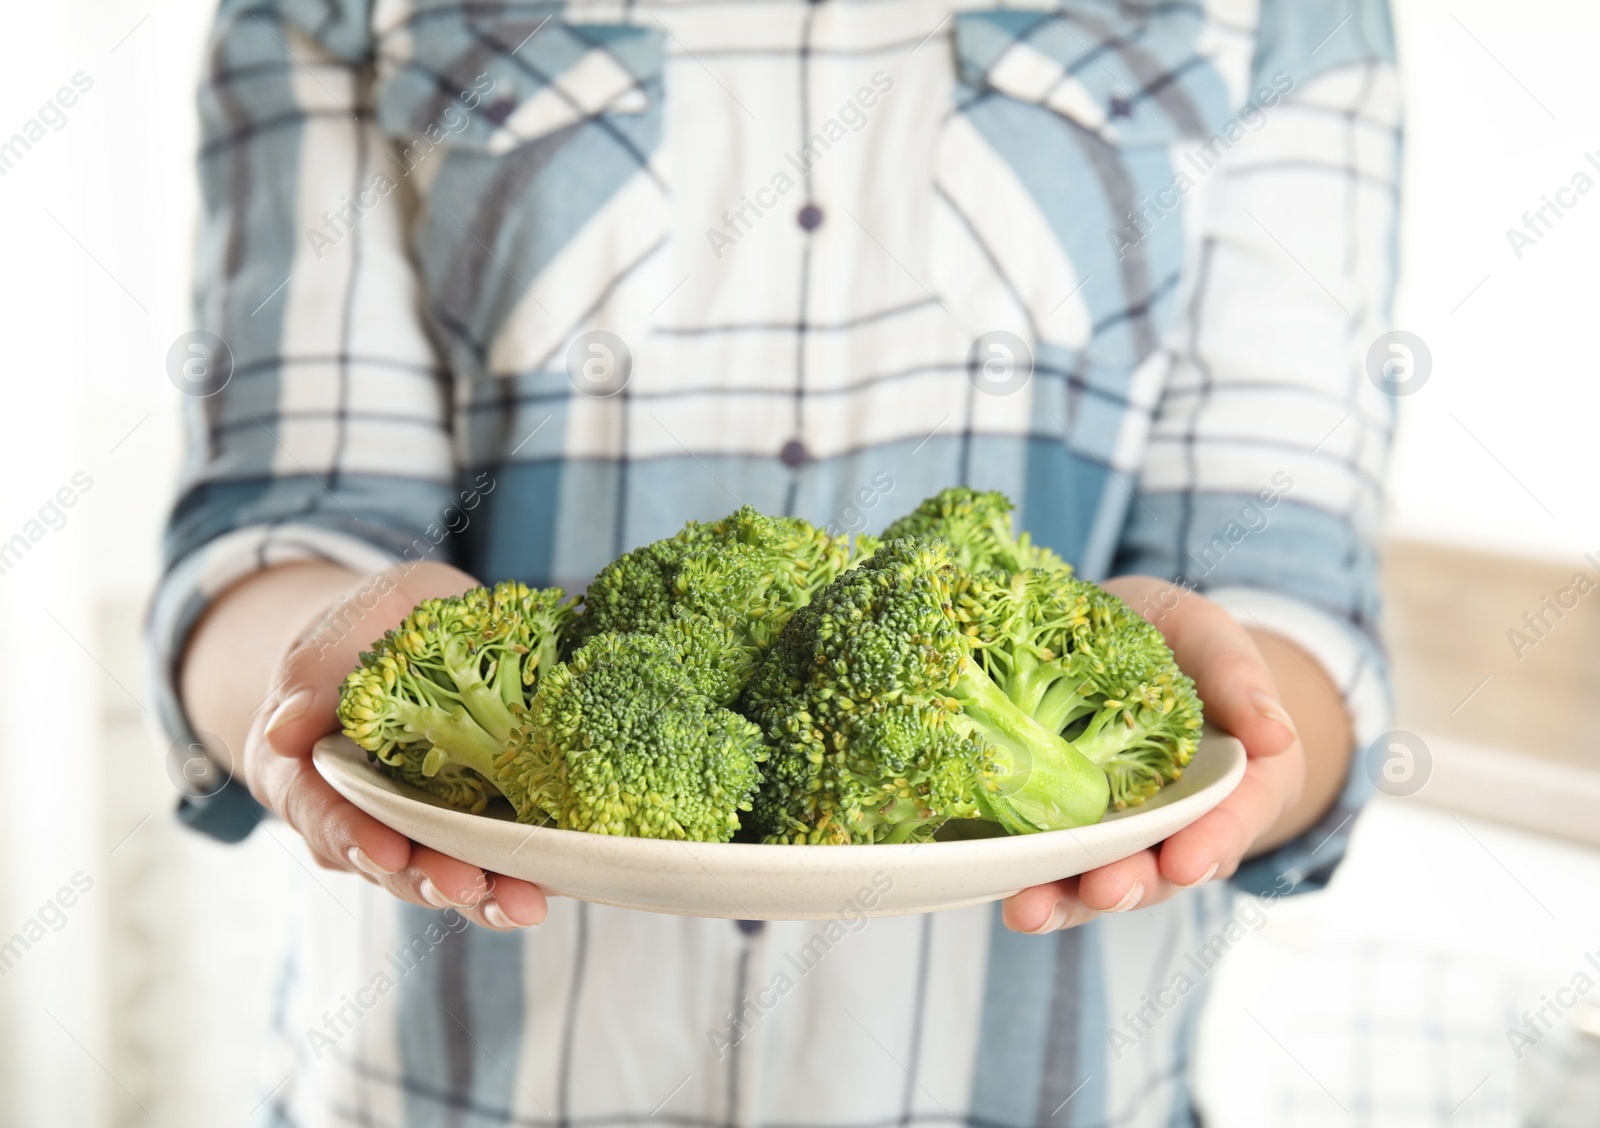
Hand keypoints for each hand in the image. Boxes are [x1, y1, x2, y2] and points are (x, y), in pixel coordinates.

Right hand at [242, 561, 547, 930]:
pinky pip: (481, 860)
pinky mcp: (463, 827)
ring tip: (520, 904)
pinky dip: (509, 876)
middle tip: (470, 886)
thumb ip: (315, 667)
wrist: (412, 638)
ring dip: (478, 894)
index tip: (389, 852)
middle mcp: (351, 814)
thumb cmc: (374, 625)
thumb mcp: (352, 621)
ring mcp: (408, 827)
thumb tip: (286, 730)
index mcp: (304, 770)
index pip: (319, 812)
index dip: (352, 837)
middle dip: (427, 878)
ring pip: (435, 873)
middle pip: (382, 861)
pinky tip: (545, 887)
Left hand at [1002, 576, 1307, 933]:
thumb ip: (1238, 679)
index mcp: (1241, 779)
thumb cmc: (1179, 639)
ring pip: (1105, 878)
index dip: (1213, 843)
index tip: (1186, 862)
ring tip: (1031, 910)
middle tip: (1104, 890)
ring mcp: (1125, 832)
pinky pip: (1054, 863)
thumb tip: (1276, 735)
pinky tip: (1000, 892)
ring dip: (1069, 900)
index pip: (1237, 818)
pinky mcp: (1070, 828)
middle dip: (1134, 883)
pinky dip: (1029, 881)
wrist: (1126, 639)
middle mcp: (1183, 821)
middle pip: (1166, 868)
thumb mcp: (1210, 638)